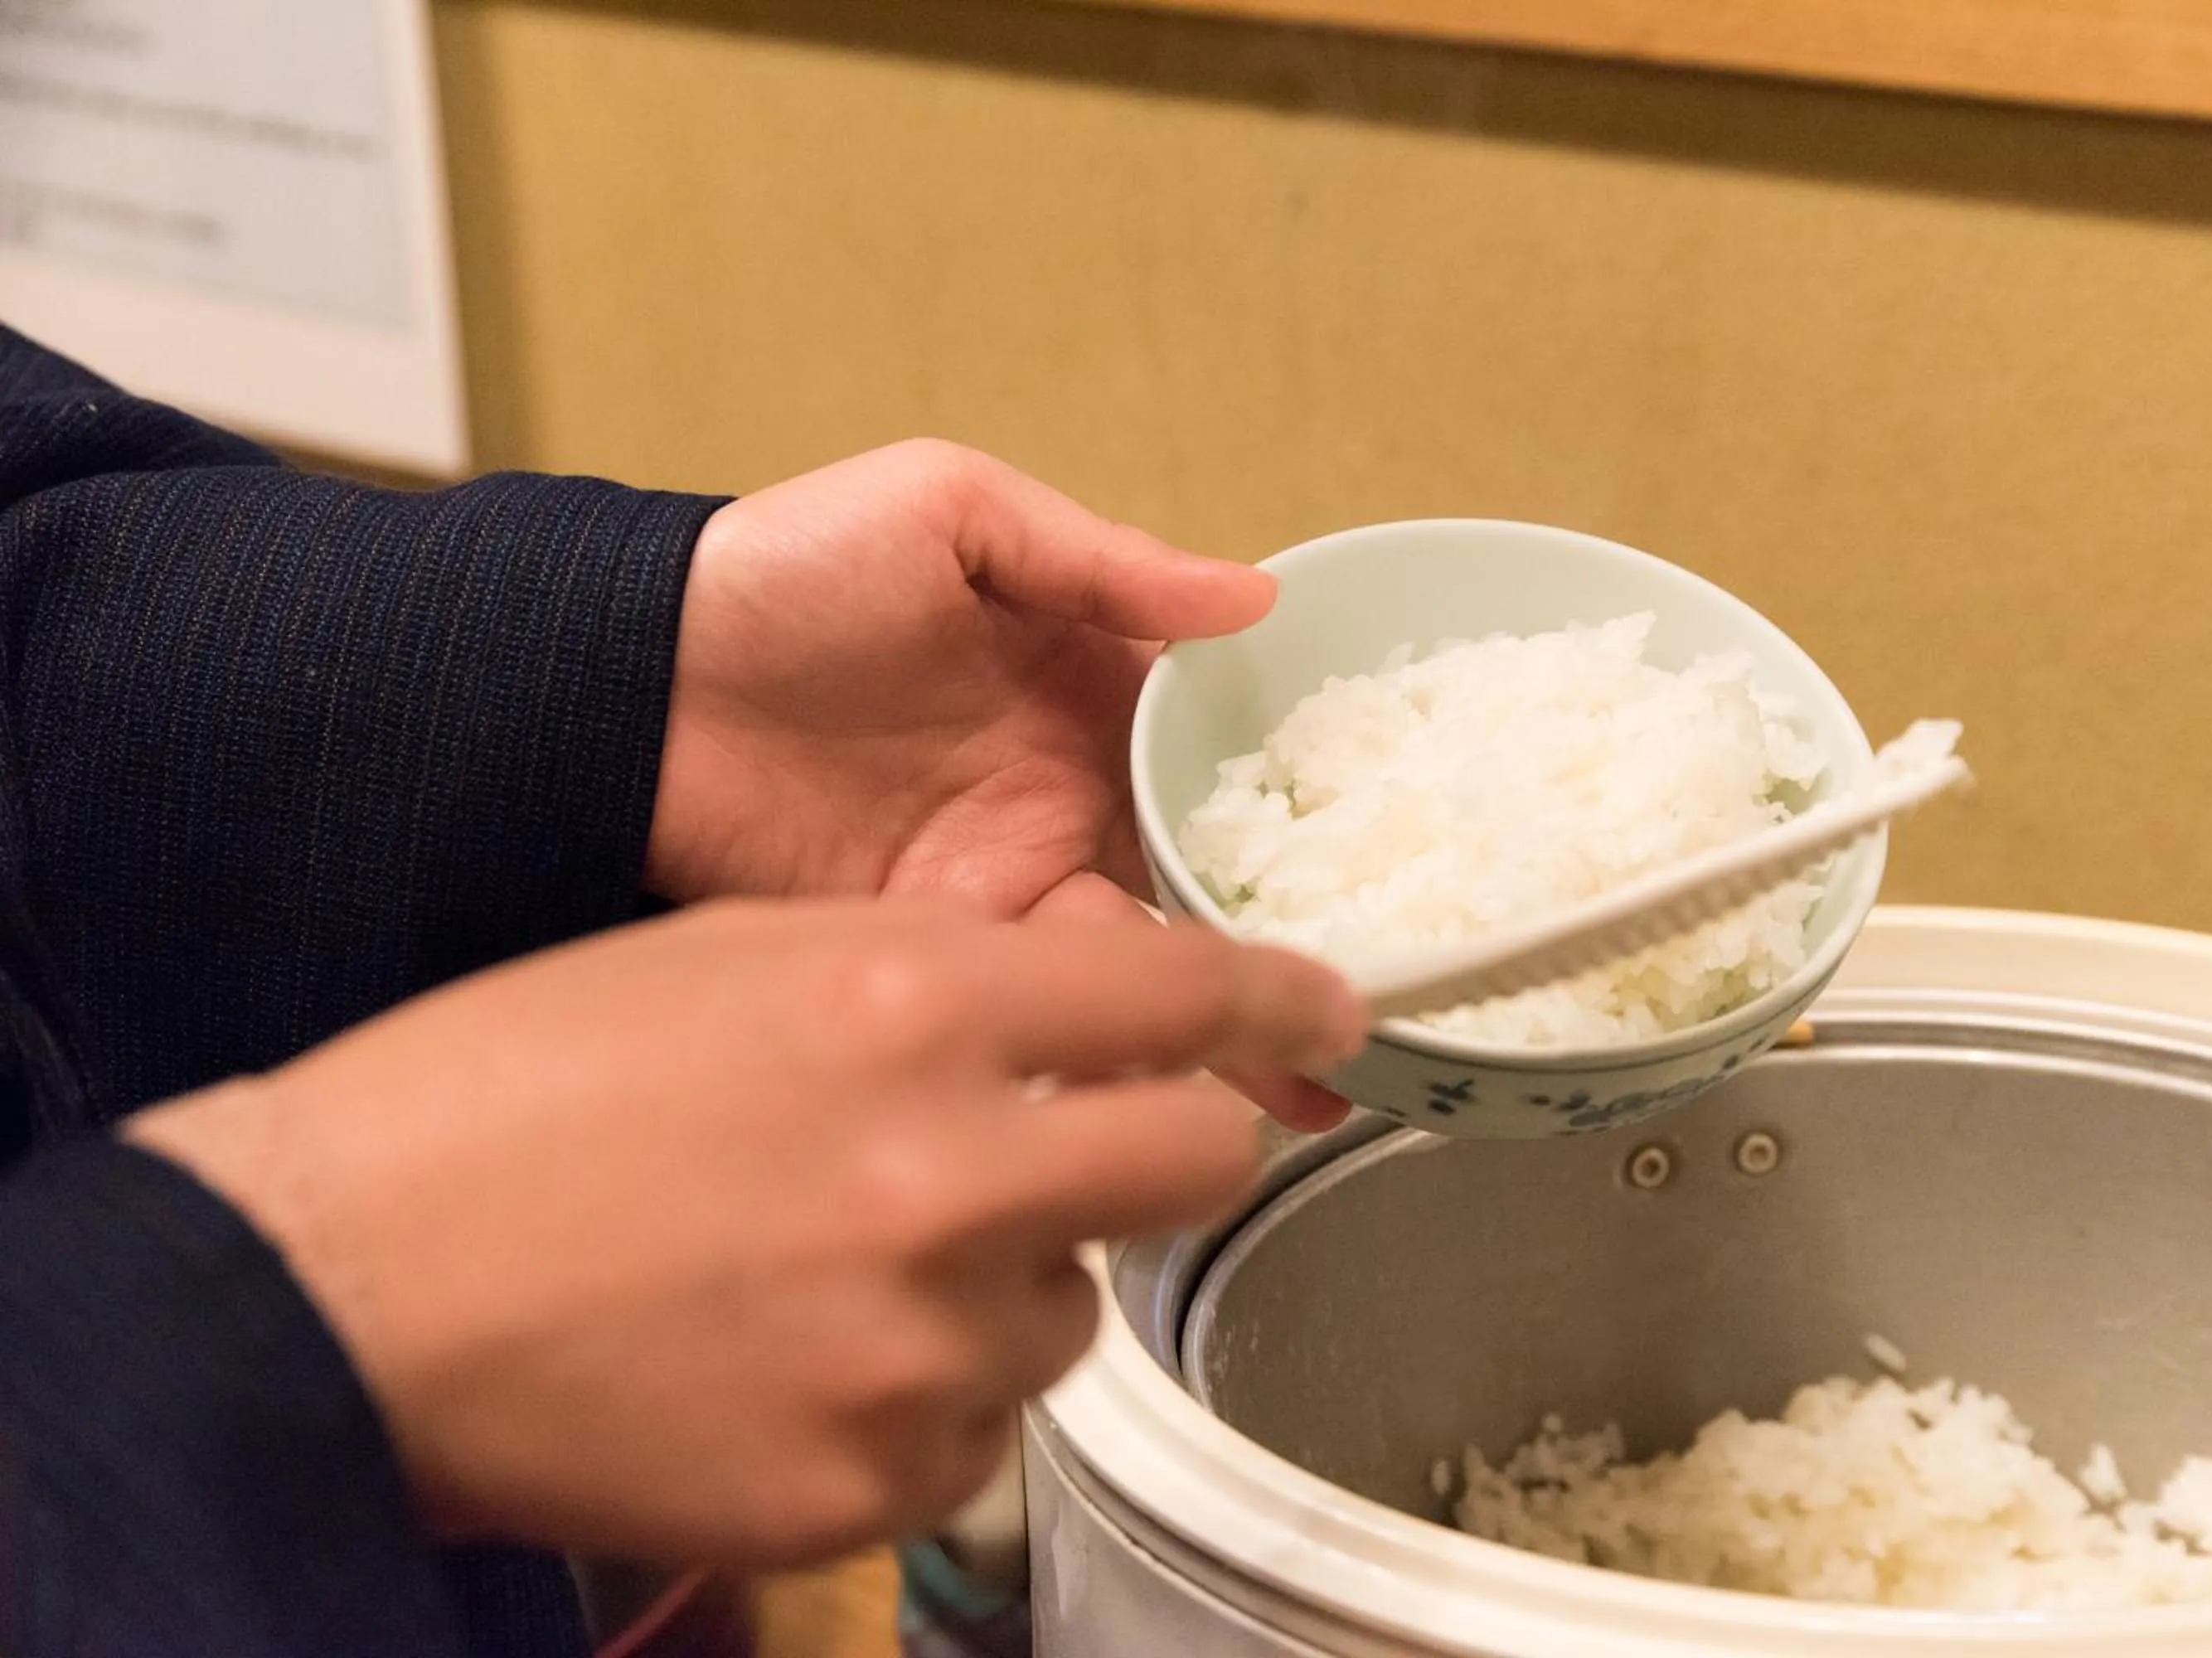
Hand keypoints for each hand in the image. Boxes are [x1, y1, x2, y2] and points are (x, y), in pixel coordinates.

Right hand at [126, 901, 1362, 1566]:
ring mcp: (913, 1345)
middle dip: (1175, 1144)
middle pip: (1195, 1161)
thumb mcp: (733, 961)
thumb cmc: (512, 1095)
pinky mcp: (865, 1483)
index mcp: (905, 1004)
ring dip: (1008, 1280)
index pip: (1178, 992)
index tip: (1326, 1010)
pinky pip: (981, 1435)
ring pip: (1074, 1310)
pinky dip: (929, 1398)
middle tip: (1107, 1145)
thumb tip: (1069, 1002)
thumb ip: (929, 977)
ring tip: (853, 1263)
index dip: (1276, 998)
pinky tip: (806, 1362)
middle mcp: (941, 1172)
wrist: (346, 1282)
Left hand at [650, 438, 1349, 1129]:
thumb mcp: (952, 514)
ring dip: (1215, 1033)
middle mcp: (1059, 800)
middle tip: (1367, 1034)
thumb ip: (1102, 564)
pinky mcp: (926, 953)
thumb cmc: (783, 567)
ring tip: (1310, 1099)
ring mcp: (997, 886)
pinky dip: (1102, 1051)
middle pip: (1197, 888)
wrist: (622, 679)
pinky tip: (1170, 1095)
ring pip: (1134, 968)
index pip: (1222, 765)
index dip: (1300, 817)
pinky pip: (1033, 1008)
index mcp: (1086, 694)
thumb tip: (1253, 598)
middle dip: (1279, 960)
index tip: (1386, 876)